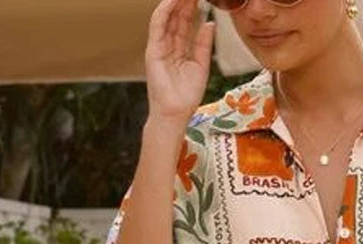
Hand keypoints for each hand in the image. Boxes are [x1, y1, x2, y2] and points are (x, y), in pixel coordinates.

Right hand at [145, 0, 215, 125]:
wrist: (176, 112)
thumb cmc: (187, 95)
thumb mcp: (201, 65)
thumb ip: (203, 44)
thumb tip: (210, 23)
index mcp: (180, 49)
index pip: (186, 22)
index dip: (193, 7)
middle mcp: (168, 45)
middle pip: (177, 17)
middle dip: (185, 1)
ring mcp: (159, 46)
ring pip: (167, 17)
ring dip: (175, 2)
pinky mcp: (152, 50)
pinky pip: (157, 26)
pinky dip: (164, 12)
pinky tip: (171, 1)